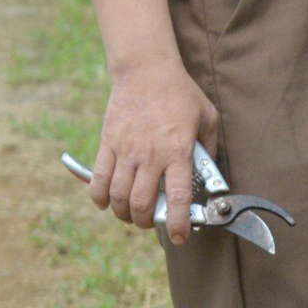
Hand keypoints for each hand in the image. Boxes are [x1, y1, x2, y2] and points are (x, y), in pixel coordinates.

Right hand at [92, 59, 218, 245]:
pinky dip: (99, 198)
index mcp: (179, 150)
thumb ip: (209, 148)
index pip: (179, 197)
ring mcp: (126, 151)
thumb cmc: (181, 94)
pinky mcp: (107, 144)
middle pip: (142, 204)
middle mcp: (151, 155)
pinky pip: (97, 180)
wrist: (146, 71)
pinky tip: (106, 202)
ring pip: (117, 197)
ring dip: (124, 214)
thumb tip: (210, 174)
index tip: (181, 237)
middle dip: (148, 222)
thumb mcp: (208, 117)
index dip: (179, 223)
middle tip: (153, 222)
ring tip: (133, 214)